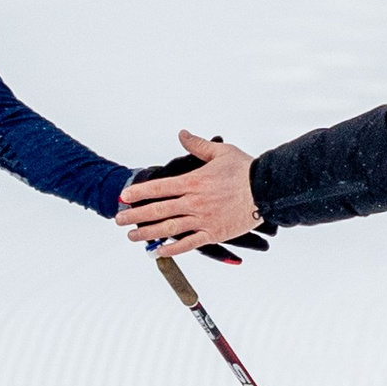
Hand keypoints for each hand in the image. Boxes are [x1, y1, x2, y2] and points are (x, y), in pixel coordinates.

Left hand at [116, 131, 269, 261]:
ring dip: (148, 233)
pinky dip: (173, 249)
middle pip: (158, 210)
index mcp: (194, 182)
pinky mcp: (214, 233)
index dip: (139, 193)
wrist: (268, 190)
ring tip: (132, 236)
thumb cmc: (246, 170)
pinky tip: (159, 252)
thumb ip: (197, 145)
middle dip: (136, 215)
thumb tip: (182, 134)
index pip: (160, 188)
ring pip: (169, 229)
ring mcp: (203, 219)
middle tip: (119, 220)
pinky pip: (189, 244)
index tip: (124, 197)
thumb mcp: (221, 151)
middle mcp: (195, 202)